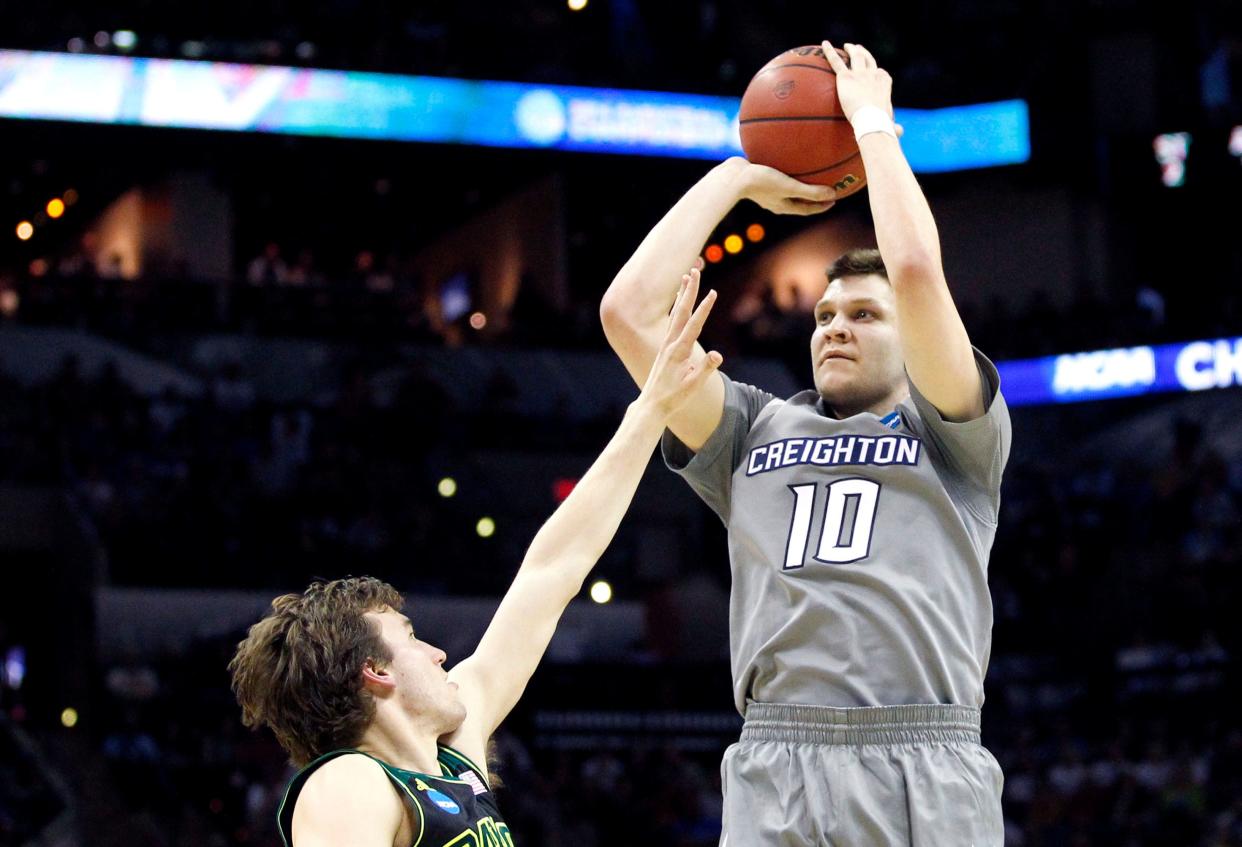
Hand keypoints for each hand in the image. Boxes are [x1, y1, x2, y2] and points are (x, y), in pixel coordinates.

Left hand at [637, 266, 722, 418]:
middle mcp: (671, 343)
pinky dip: (677, 308)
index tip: (713, 292)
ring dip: (683, 294)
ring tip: (687, 276)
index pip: (694, 324)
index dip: (704, 308)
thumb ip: (705, 369)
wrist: (652, 405)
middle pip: (681, 311)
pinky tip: (679, 301)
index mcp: (678, 351)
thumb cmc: (674, 397)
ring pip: (675, 313)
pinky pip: (672, 321)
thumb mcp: (693, 386)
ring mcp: (667, 344)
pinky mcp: (666, 347)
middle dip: (690, 291)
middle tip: (694, 271)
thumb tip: (717, 355)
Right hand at [727, 158, 836, 215]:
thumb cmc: (760, 182)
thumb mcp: (789, 186)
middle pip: (798, 200)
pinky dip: (788, 172)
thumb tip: (833, 193)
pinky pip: (778, 177)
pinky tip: (788, 159)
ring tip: (809, 174)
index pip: (807, 209)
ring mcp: (766, 191)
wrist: (732, 176)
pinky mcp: (759, 180)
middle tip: (826, 189)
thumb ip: (810, 191)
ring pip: (788, 189)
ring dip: (800, 185)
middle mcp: (775, 201)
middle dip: (813, 196)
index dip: (821, 206)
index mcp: (783, 206)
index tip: (834, 199)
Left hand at [822, 41, 894, 124]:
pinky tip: (824, 44)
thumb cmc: (881, 124)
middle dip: (864, 53)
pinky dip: (829, 51)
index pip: (880, 73)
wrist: (872, 119)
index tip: (873, 70)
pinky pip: (836, 61)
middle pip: (868, 60)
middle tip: (858, 48)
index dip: (876, 71)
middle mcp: (873, 74)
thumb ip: (894, 127)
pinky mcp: (846, 77)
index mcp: (884, 83)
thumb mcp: (890, 123)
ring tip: (847, 46)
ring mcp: (859, 73)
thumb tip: (899, 131)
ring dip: (852, 49)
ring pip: (856, 56)